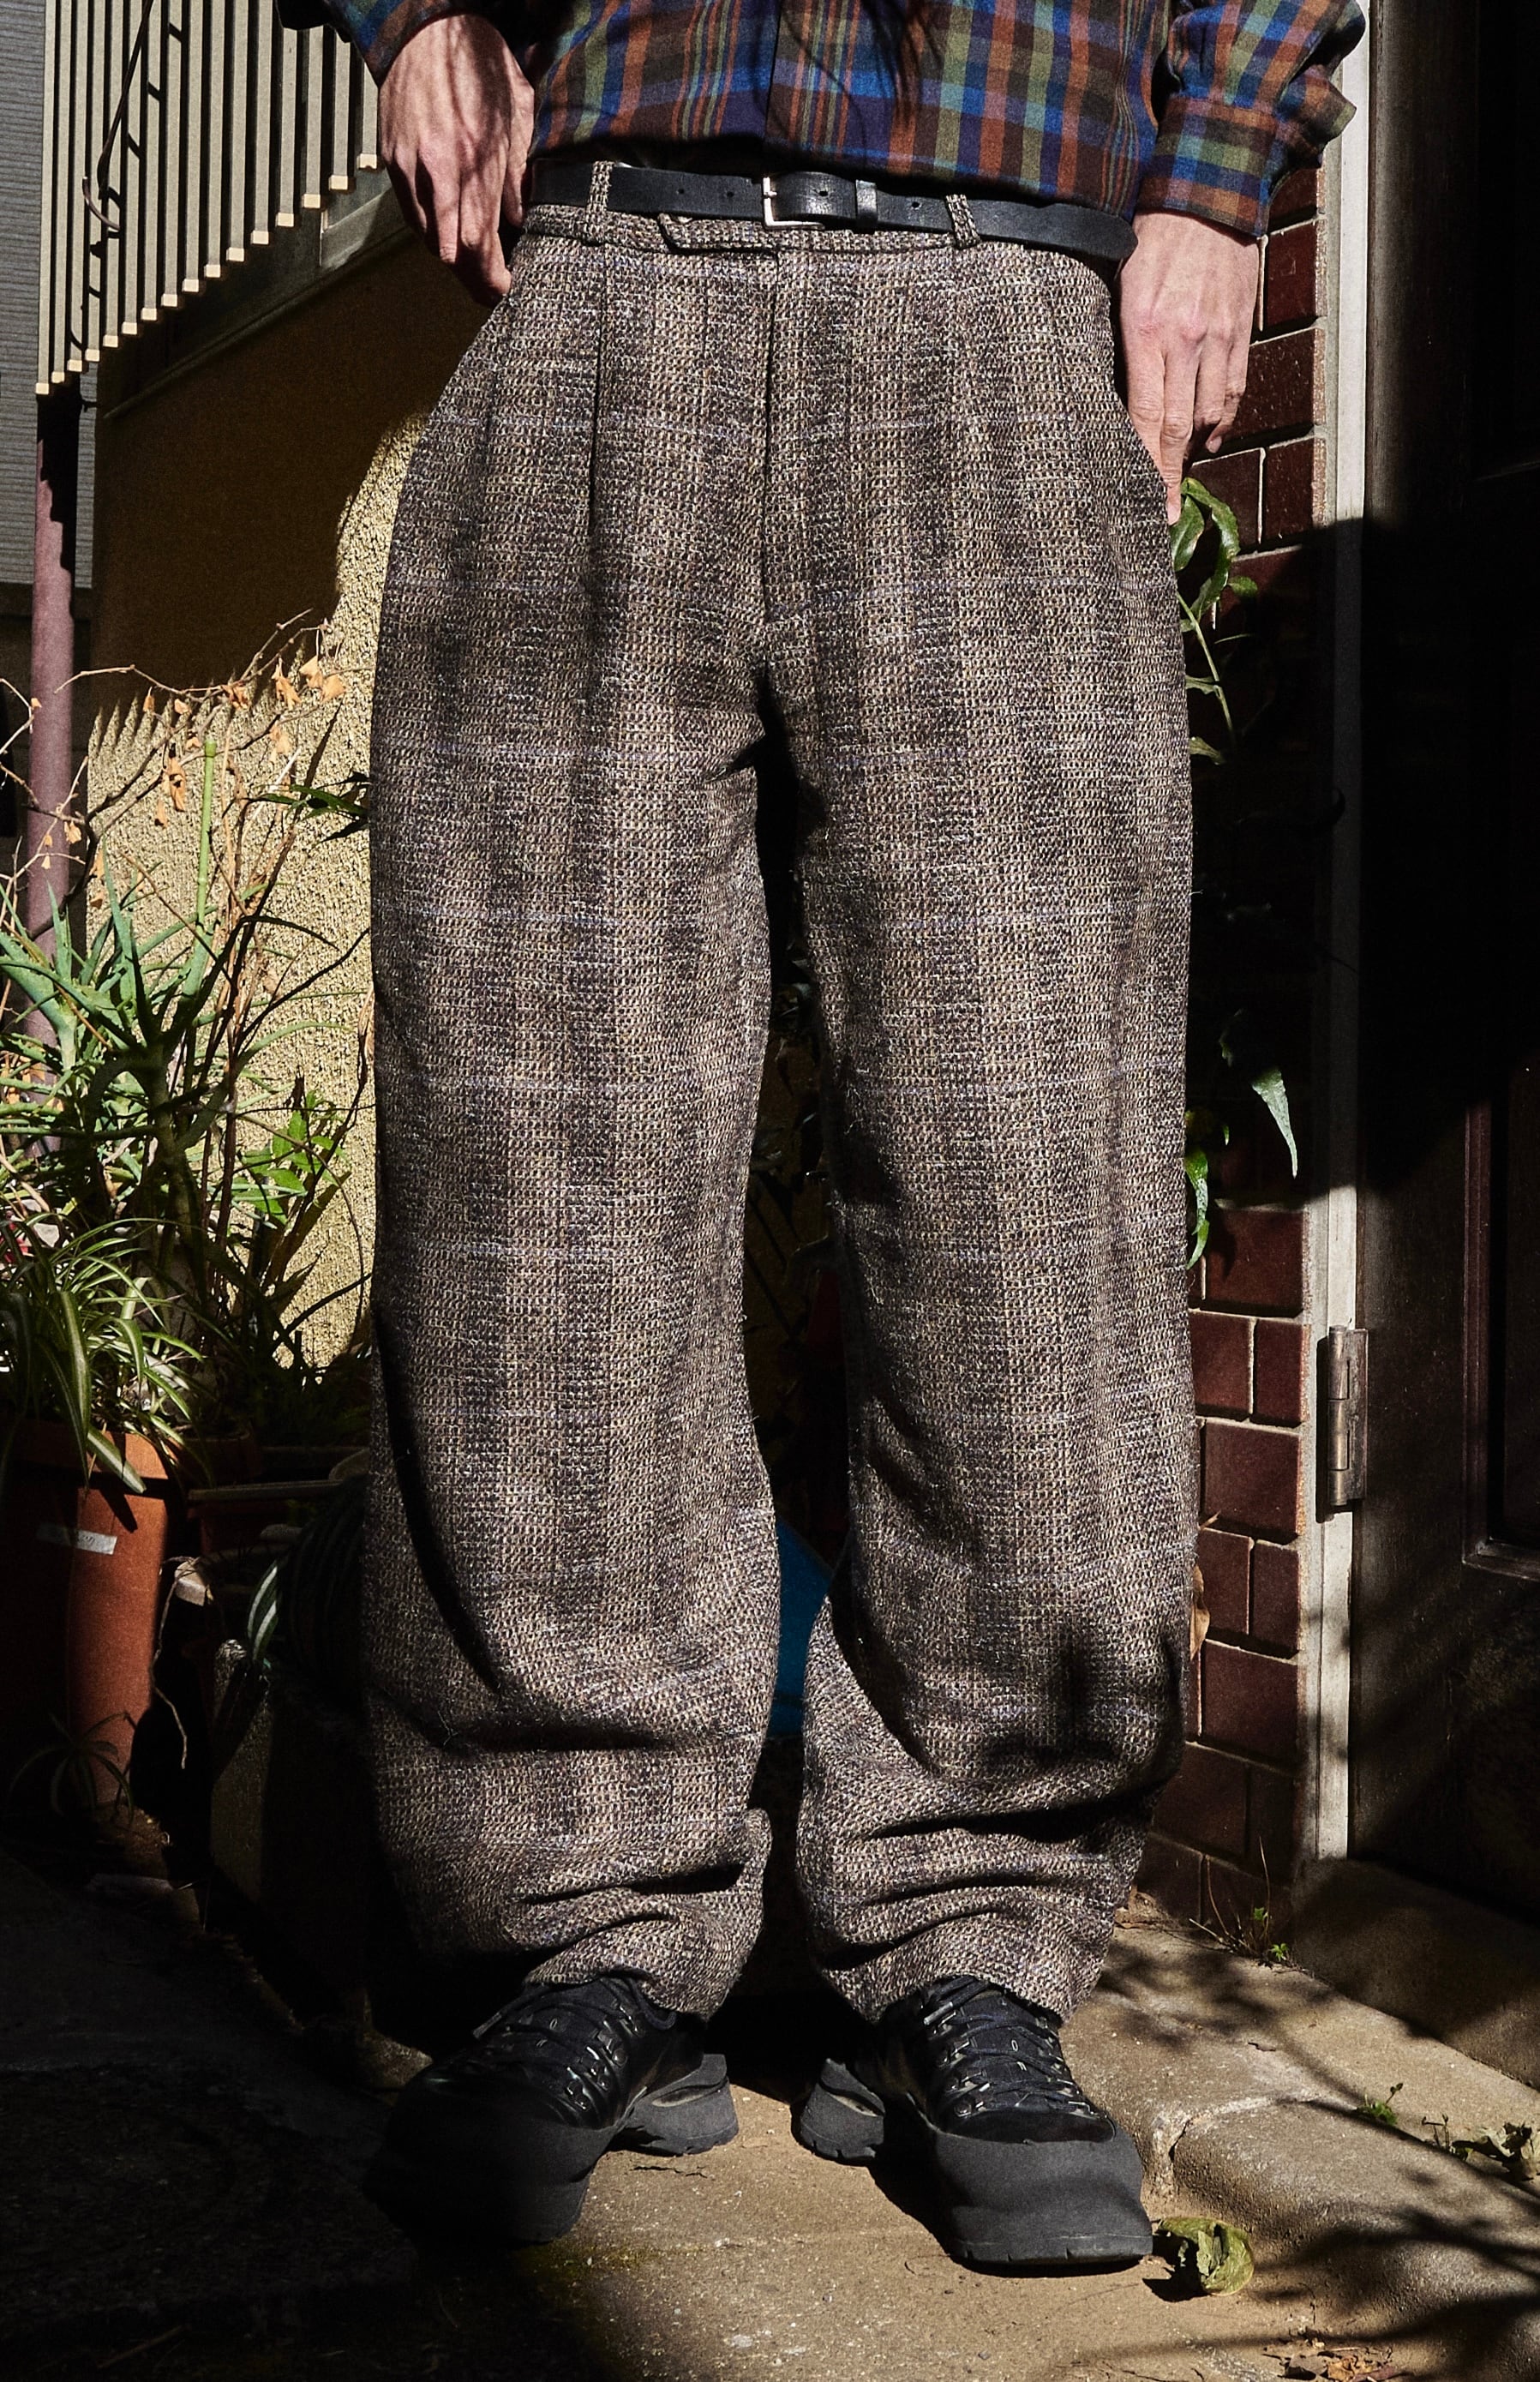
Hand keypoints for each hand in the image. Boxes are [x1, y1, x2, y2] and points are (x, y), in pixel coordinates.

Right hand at [379, 14, 534, 305]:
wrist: (424, 28)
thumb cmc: (478, 64)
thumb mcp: (517, 112)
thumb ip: (519, 172)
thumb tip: (518, 219)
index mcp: (473, 162)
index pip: (481, 244)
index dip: (492, 277)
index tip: (506, 290)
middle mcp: (438, 172)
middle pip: (452, 253)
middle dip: (472, 281)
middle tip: (490, 294)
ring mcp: (409, 169)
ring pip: (428, 238)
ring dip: (452, 259)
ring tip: (473, 269)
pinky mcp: (391, 161)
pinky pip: (411, 214)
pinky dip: (430, 231)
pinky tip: (447, 233)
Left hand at [1118, 211, 1260, 522]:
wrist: (1210, 190)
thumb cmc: (1152, 232)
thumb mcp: (1120, 281)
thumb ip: (1121, 339)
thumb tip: (1115, 391)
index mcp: (1146, 330)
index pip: (1143, 416)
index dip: (1144, 465)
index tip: (1145, 502)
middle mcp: (1185, 340)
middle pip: (1176, 427)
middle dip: (1167, 476)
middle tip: (1164, 515)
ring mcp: (1217, 337)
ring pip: (1208, 412)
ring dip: (1192, 445)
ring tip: (1177, 467)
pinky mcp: (1240, 329)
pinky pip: (1232, 388)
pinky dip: (1221, 418)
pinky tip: (1209, 435)